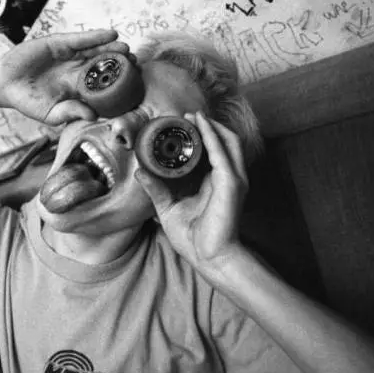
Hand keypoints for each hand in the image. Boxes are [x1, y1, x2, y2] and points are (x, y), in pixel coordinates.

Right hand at [0, 29, 130, 124]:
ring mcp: (70, 56)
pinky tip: (110, 35)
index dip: (119, 85)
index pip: (103, 86)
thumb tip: (92, 116)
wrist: (5, 84)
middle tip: (136, 65)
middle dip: (120, 64)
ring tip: (126, 49)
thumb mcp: (50, 114)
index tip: (135, 86)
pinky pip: (81, 39)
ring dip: (112, 48)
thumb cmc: (28, 101)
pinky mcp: (60, 43)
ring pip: (96, 51)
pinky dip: (95, 36)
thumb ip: (70, 113)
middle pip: (104, 66)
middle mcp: (78, 71)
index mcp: (78, 89)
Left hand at [135, 111, 248, 271]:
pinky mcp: (231, 183)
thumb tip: (140, 172)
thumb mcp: (168, 209)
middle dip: (207, 125)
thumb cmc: (193, 238)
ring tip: (194, 115)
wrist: (209, 257)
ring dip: (211, 126)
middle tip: (186, 115)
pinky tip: (201, 125)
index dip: (200, 136)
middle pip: (223, 141)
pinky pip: (222, 152)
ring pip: (227, 141)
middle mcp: (227, 178)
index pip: (211, 152)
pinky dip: (212, 136)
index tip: (180, 125)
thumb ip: (156, 189)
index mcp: (214, 183)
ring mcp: (232, 179)